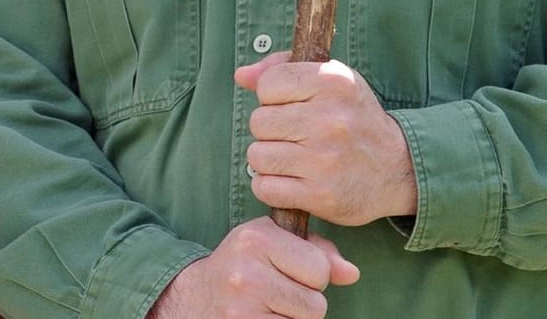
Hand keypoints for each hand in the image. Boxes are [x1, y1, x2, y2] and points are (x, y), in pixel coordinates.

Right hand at [147, 218, 357, 318]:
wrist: (194, 296)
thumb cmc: (244, 265)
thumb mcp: (273, 243)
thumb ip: (317, 252)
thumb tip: (351, 274)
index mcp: (257, 237)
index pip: (320, 268)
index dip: (312, 274)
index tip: (288, 270)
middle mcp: (247, 269)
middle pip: (316, 303)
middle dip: (304, 301)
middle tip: (277, 292)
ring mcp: (242, 305)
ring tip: (269, 306)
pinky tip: (261, 317)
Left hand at [235, 53, 417, 226]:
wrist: (397, 168)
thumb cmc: (354, 117)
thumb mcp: (330, 79)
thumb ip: (282, 68)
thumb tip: (241, 76)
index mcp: (332, 82)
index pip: (268, 84)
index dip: (273, 97)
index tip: (293, 106)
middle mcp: (329, 119)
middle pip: (259, 122)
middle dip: (270, 130)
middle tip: (295, 135)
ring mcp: (324, 160)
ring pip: (257, 156)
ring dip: (269, 159)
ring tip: (293, 157)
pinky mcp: (321, 195)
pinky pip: (265, 188)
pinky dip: (270, 186)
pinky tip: (291, 179)